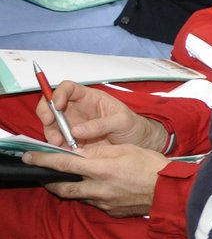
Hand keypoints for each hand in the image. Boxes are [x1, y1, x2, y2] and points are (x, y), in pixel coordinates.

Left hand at [24, 142, 169, 214]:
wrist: (170, 191)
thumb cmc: (152, 166)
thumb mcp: (125, 149)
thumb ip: (99, 151)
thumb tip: (79, 152)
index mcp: (100, 169)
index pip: (63, 164)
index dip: (43, 160)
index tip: (29, 157)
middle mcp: (97, 188)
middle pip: (62, 187)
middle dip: (50, 181)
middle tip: (45, 175)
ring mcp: (103, 202)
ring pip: (78, 195)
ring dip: (73, 187)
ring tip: (76, 179)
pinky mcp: (110, 211)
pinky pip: (94, 202)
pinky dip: (91, 194)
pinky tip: (100, 188)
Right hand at [36, 81, 168, 150]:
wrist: (138, 144)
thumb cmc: (133, 126)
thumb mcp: (123, 121)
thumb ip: (101, 124)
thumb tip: (76, 131)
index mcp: (90, 98)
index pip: (68, 88)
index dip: (59, 93)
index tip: (57, 104)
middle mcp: (78, 110)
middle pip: (52, 105)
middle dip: (46, 113)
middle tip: (48, 123)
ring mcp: (73, 126)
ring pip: (52, 125)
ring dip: (51, 133)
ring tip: (59, 143)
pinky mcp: (73, 141)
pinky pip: (58, 142)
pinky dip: (56, 146)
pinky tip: (62, 151)